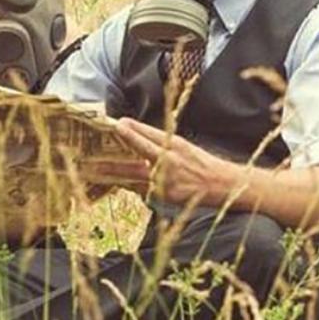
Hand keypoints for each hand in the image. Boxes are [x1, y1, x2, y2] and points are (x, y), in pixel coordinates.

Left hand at [107, 118, 237, 206]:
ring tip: (96, 168)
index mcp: (175, 145)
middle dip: (118, 149)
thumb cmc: (201, 163)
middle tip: (96, 149)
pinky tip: (114, 183)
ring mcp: (168, 180)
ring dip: (115, 172)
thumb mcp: (182, 146)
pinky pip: (142, 190)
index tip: (117, 123)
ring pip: (136, 175)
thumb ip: (159, 141)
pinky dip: (129, 185)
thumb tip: (133, 134)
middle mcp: (171, 161)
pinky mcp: (166, 196)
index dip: (131, 130)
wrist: (222, 185)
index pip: (149, 135)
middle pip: (140, 153)